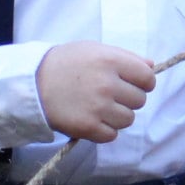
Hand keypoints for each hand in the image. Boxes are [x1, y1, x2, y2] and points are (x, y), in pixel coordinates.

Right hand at [36, 42, 155, 142]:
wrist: (32, 84)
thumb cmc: (65, 63)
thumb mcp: (94, 50)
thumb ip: (125, 57)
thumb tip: (152, 65)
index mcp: (111, 61)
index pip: (148, 78)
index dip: (143, 82)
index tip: (132, 84)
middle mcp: (107, 84)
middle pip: (140, 100)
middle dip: (128, 99)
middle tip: (109, 95)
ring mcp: (98, 107)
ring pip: (128, 119)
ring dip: (117, 116)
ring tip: (98, 107)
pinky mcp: (88, 127)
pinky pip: (112, 135)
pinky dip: (104, 130)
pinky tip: (91, 119)